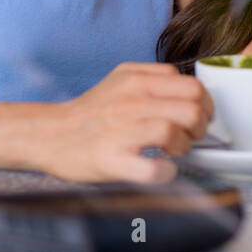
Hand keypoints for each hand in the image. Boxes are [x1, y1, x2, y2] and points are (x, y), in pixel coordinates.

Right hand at [28, 62, 213, 183]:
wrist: (48, 134)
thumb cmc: (91, 112)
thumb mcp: (121, 79)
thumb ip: (154, 79)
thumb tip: (191, 93)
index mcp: (137, 79)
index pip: (192, 85)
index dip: (203, 104)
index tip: (198, 115)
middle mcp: (131, 100)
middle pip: (191, 108)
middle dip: (200, 126)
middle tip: (189, 135)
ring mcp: (121, 130)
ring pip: (175, 133)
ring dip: (183, 147)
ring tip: (173, 151)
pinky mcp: (112, 159)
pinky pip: (154, 169)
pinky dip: (165, 172)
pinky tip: (161, 169)